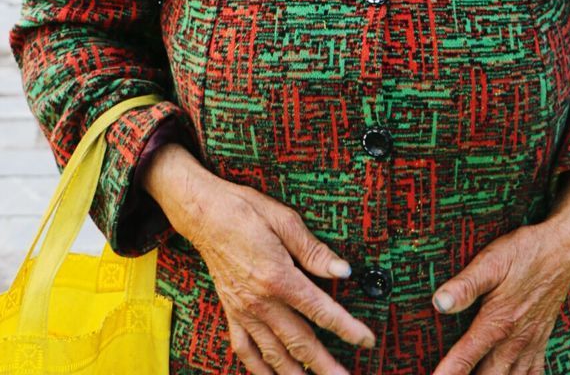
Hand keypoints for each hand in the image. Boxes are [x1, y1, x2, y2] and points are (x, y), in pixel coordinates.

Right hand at [143, 143, 375, 374]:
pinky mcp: (231, 312)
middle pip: (300, 343)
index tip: (366, 340)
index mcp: (278, 276)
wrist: (204, 213)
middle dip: (326, 365)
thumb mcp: (284, 220)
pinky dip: (260, 370)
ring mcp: (244, 311)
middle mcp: (261, 301)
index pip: (320, 310)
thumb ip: (314, 251)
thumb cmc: (245, 210)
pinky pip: (244, 350)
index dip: (347, 328)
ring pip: (274, 355)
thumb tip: (343, 270)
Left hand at [429, 174, 569, 374]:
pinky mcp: (541, 342)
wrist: (564, 249)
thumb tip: (438, 303)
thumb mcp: (492, 261)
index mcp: (497, 322)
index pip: (465, 358)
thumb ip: (465, 285)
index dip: (447, 374)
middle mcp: (514, 341)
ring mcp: (530, 345)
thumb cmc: (524, 252)